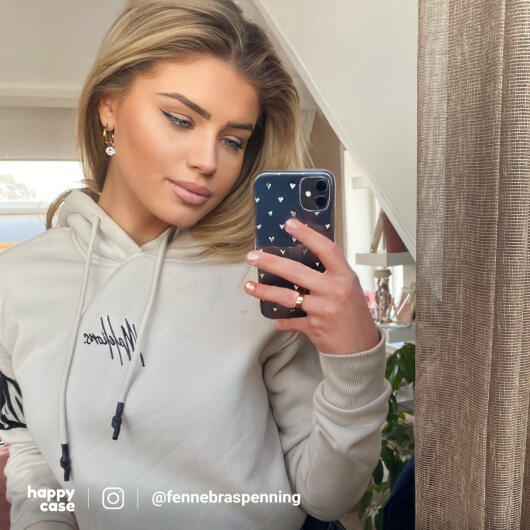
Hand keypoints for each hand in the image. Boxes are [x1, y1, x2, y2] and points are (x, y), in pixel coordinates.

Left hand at [244, 218, 380, 354]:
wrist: (361, 347)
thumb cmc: (354, 313)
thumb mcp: (349, 287)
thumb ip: (330, 273)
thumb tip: (303, 258)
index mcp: (344, 276)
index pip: (326, 249)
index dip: (308, 235)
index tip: (290, 224)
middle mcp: (334, 291)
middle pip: (296, 271)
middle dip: (270, 262)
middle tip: (252, 256)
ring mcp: (323, 309)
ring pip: (287, 297)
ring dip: (265, 291)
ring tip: (249, 287)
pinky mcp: (314, 327)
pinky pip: (290, 321)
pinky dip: (282, 320)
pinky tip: (276, 318)